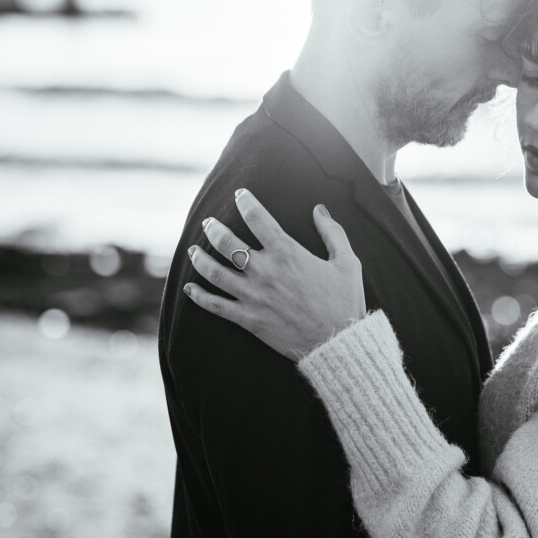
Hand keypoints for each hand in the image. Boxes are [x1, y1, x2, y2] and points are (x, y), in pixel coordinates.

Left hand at [183, 189, 366, 358]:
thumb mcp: (347, 262)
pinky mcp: (249, 319)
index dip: (246, 202)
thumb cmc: (345, 301)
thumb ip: (333, 232)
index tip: (240, 195)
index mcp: (288, 253)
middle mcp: (265, 272)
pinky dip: (199, 297)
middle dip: (214, 228)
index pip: (257, 218)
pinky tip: (190, 288)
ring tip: (194, 250)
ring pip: (214, 272)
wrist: (338, 341)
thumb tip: (319, 209)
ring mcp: (253, 296)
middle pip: (227, 243)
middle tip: (209, 223)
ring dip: (200, 258)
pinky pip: (216, 306)